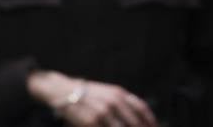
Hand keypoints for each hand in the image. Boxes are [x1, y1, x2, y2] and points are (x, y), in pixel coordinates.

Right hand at [27, 70, 157, 126]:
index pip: (142, 110)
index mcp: (118, 93)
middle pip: (135, 123)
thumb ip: (124, 102)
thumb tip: (142, 119)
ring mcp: (103, 113)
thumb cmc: (85, 93)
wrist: (61, 90)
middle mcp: (113, 102)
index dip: (151, 122)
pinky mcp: (92, 122)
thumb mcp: (107, 91)